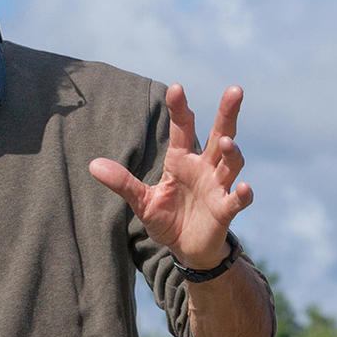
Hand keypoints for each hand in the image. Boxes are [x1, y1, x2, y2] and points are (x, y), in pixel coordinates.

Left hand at [89, 84, 252, 268]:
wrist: (185, 249)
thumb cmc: (166, 219)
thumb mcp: (142, 201)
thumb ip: (122, 182)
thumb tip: (92, 165)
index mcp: (182, 159)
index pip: (183, 128)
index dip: (180, 109)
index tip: (176, 88)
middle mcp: (204, 167)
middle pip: (220, 134)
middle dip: (227, 113)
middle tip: (234, 90)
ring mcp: (218, 187)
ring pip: (231, 163)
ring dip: (232, 152)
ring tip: (227, 142)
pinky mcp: (225, 210)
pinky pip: (237, 200)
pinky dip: (243, 194)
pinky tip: (244, 188)